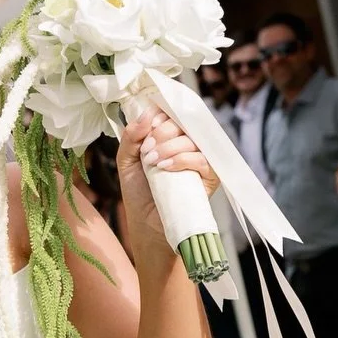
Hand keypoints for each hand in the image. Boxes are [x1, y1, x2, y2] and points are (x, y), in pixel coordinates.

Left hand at [116, 108, 216, 262]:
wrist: (147, 225)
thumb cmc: (139, 193)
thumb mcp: (126, 161)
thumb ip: (131, 136)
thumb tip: (145, 115)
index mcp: (172, 137)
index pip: (174, 112)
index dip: (162, 113)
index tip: (147, 126)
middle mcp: (189, 144)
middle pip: (184, 122)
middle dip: (162, 132)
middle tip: (147, 150)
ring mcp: (202, 159)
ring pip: (193, 139)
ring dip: (169, 147)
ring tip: (151, 162)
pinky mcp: (210, 177)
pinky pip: (203, 159)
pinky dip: (182, 159)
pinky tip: (165, 168)